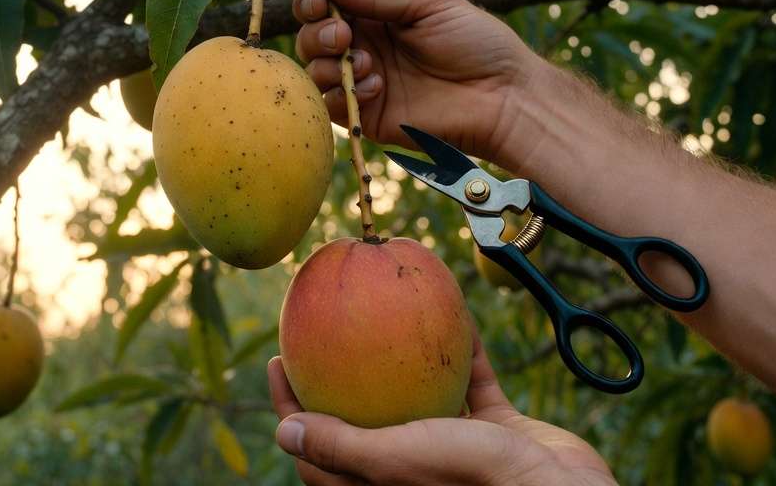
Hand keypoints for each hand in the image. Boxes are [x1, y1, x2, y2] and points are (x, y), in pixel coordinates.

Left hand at [268, 337, 616, 485]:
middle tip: (321, 323)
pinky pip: (475, 380)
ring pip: (421, 392)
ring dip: (406, 353)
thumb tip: (282, 434)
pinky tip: (453, 310)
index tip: (277, 362)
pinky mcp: (497, 431)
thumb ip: (341, 447)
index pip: (320, 451)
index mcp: (384, 484)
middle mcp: (415, 466)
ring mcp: (457, 448)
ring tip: (384, 307)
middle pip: (365, 415)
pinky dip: (465, 348)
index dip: (291, 410)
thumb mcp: (397, 460)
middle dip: (343, 371)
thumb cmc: (477, 480)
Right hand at [293, 0, 543, 162]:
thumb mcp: (429, 4)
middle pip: (312, 37)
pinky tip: (376, 86)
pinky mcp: (369, 117)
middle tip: (343, 34)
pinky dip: (343, 93)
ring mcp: (365, 83)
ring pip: (315, 72)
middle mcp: (365, 47)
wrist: (504, 97)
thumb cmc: (478, 43)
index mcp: (378, 15)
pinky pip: (332, 106)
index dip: (314, 0)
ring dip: (328, 62)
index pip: (327, 4)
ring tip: (367, 62)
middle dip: (317, 32)